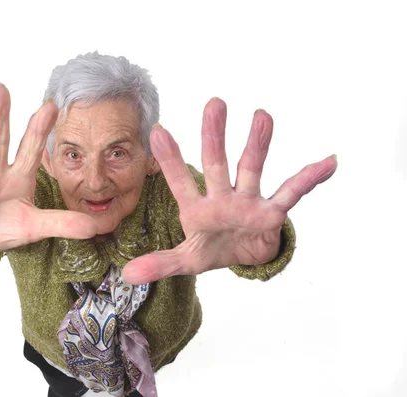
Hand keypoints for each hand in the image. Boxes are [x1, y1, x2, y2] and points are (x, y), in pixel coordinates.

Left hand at [122, 98, 336, 283]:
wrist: (243, 256)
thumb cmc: (212, 249)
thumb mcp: (186, 260)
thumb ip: (160, 263)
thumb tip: (127, 275)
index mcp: (197, 208)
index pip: (180, 181)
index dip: (170, 160)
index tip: (158, 130)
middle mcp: (222, 197)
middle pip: (216, 163)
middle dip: (214, 136)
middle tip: (214, 103)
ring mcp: (247, 201)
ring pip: (251, 168)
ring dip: (258, 144)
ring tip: (262, 115)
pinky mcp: (271, 212)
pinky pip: (292, 193)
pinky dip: (310, 179)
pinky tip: (328, 162)